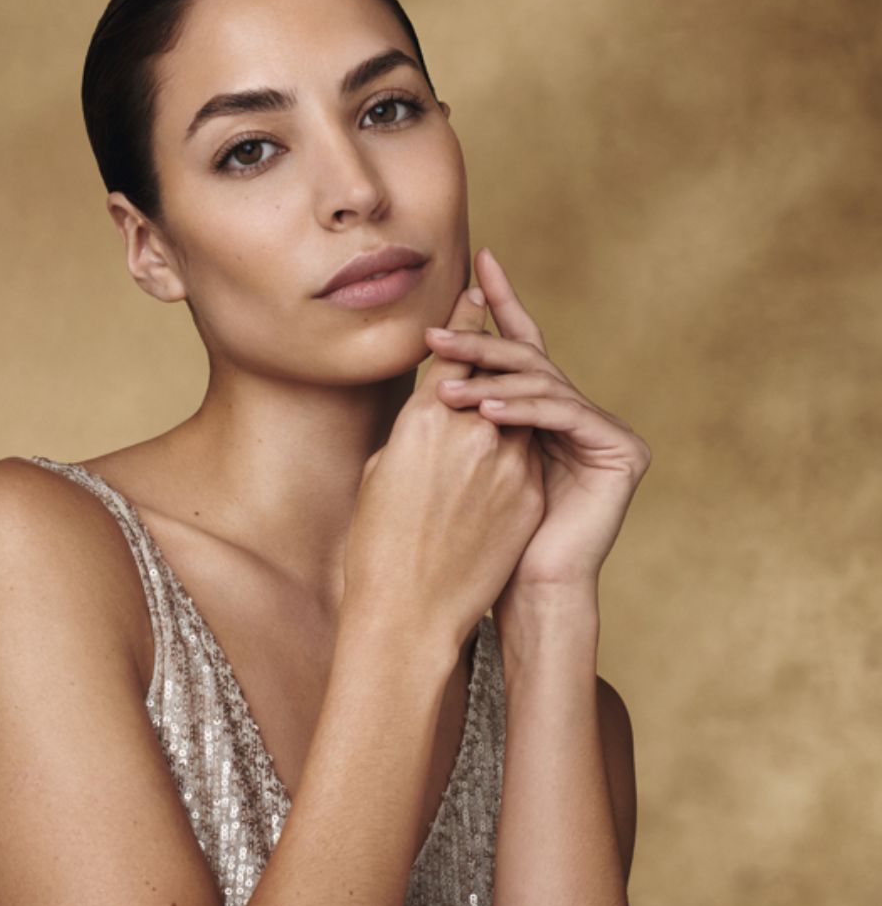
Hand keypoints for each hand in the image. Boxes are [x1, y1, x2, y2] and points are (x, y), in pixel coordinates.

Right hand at [343, 281, 544, 652]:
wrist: (411, 611)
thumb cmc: (375, 541)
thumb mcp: (381, 470)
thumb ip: (415, 431)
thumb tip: (434, 417)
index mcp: (426, 419)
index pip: (454, 353)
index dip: (466, 320)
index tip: (477, 294)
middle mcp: (474, 431)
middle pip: (494, 375)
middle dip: (493, 355)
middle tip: (495, 321)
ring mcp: (510, 463)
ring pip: (517, 413)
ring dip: (508, 404)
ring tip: (498, 401)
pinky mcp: (530, 495)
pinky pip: (529, 454)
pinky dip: (517, 447)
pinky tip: (502, 458)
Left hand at [425, 248, 651, 627]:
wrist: (518, 588)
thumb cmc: (481, 530)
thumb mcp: (462, 451)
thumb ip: (463, 403)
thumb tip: (432, 351)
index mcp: (540, 409)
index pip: (519, 344)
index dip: (501, 302)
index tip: (480, 259)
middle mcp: (574, 411)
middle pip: (527, 358)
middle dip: (478, 341)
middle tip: (435, 333)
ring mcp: (602, 429)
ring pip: (543, 382)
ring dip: (490, 377)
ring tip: (445, 385)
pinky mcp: (622, 450)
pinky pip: (566, 414)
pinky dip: (523, 409)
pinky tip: (484, 411)